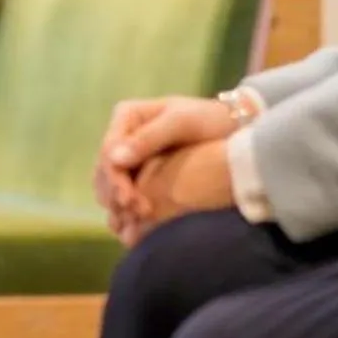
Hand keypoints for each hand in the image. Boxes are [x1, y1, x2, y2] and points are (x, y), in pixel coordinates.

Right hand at [94, 97, 237, 230]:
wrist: (232, 127)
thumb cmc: (209, 120)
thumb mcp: (181, 123)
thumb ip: (148, 139)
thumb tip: (114, 160)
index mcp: (126, 117)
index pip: (107, 152)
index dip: (114, 179)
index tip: (129, 201)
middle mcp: (122, 135)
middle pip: (105, 171)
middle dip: (117, 195)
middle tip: (141, 213)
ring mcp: (129, 155)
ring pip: (109, 184)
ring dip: (120, 204)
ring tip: (141, 219)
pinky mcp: (140, 172)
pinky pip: (123, 192)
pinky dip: (127, 208)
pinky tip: (141, 221)